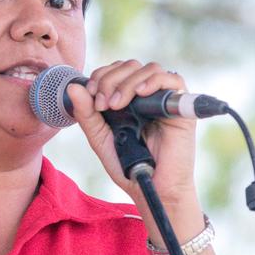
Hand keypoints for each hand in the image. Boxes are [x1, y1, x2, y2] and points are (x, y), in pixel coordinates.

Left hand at [66, 60, 196, 208]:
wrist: (150, 188)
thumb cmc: (127, 166)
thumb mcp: (100, 138)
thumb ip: (87, 114)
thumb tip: (73, 86)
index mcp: (127, 98)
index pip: (115, 70)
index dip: (101, 76)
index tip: (91, 97)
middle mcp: (146, 95)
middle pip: (130, 66)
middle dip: (110, 80)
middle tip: (102, 105)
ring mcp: (164, 100)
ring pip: (149, 69)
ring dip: (127, 83)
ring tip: (116, 105)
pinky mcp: (181, 108)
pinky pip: (173, 80)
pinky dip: (154, 81)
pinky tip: (139, 94)